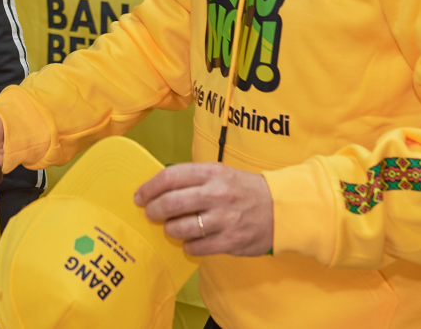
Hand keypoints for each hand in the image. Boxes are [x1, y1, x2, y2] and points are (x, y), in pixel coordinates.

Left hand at [135, 162, 273, 256]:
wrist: (281, 208)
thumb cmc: (244, 189)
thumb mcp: (220, 173)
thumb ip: (192, 178)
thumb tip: (160, 188)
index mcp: (211, 173)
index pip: (170, 176)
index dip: (149, 187)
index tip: (140, 196)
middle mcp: (216, 194)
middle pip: (171, 203)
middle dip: (154, 210)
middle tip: (150, 214)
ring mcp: (223, 219)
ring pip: (181, 228)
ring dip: (170, 230)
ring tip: (171, 228)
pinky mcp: (230, 241)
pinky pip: (197, 247)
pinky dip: (188, 246)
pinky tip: (190, 242)